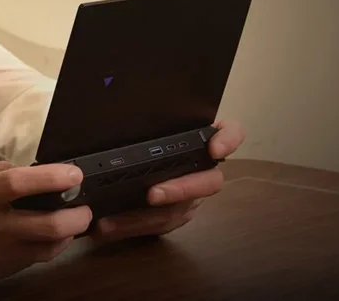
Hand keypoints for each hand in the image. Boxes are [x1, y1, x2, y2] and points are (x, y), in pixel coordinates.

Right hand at [0, 161, 91, 288]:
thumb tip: (28, 170)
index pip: (21, 183)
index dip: (54, 176)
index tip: (74, 173)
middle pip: (47, 225)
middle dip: (77, 216)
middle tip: (83, 207)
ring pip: (47, 250)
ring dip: (66, 236)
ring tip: (70, 224)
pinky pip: (30, 262)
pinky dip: (45, 249)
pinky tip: (44, 238)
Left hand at [87, 119, 245, 243]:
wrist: (126, 159)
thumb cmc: (140, 133)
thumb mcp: (146, 127)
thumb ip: (148, 125)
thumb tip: (117, 112)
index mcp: (199, 139)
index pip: (229, 132)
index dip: (228, 140)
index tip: (215, 148)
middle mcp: (202, 169)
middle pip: (209, 181)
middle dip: (181, 189)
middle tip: (152, 194)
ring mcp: (192, 195)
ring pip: (180, 210)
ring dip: (147, 217)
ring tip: (115, 220)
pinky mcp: (175, 214)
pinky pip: (160, 225)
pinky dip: (133, 227)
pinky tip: (109, 227)